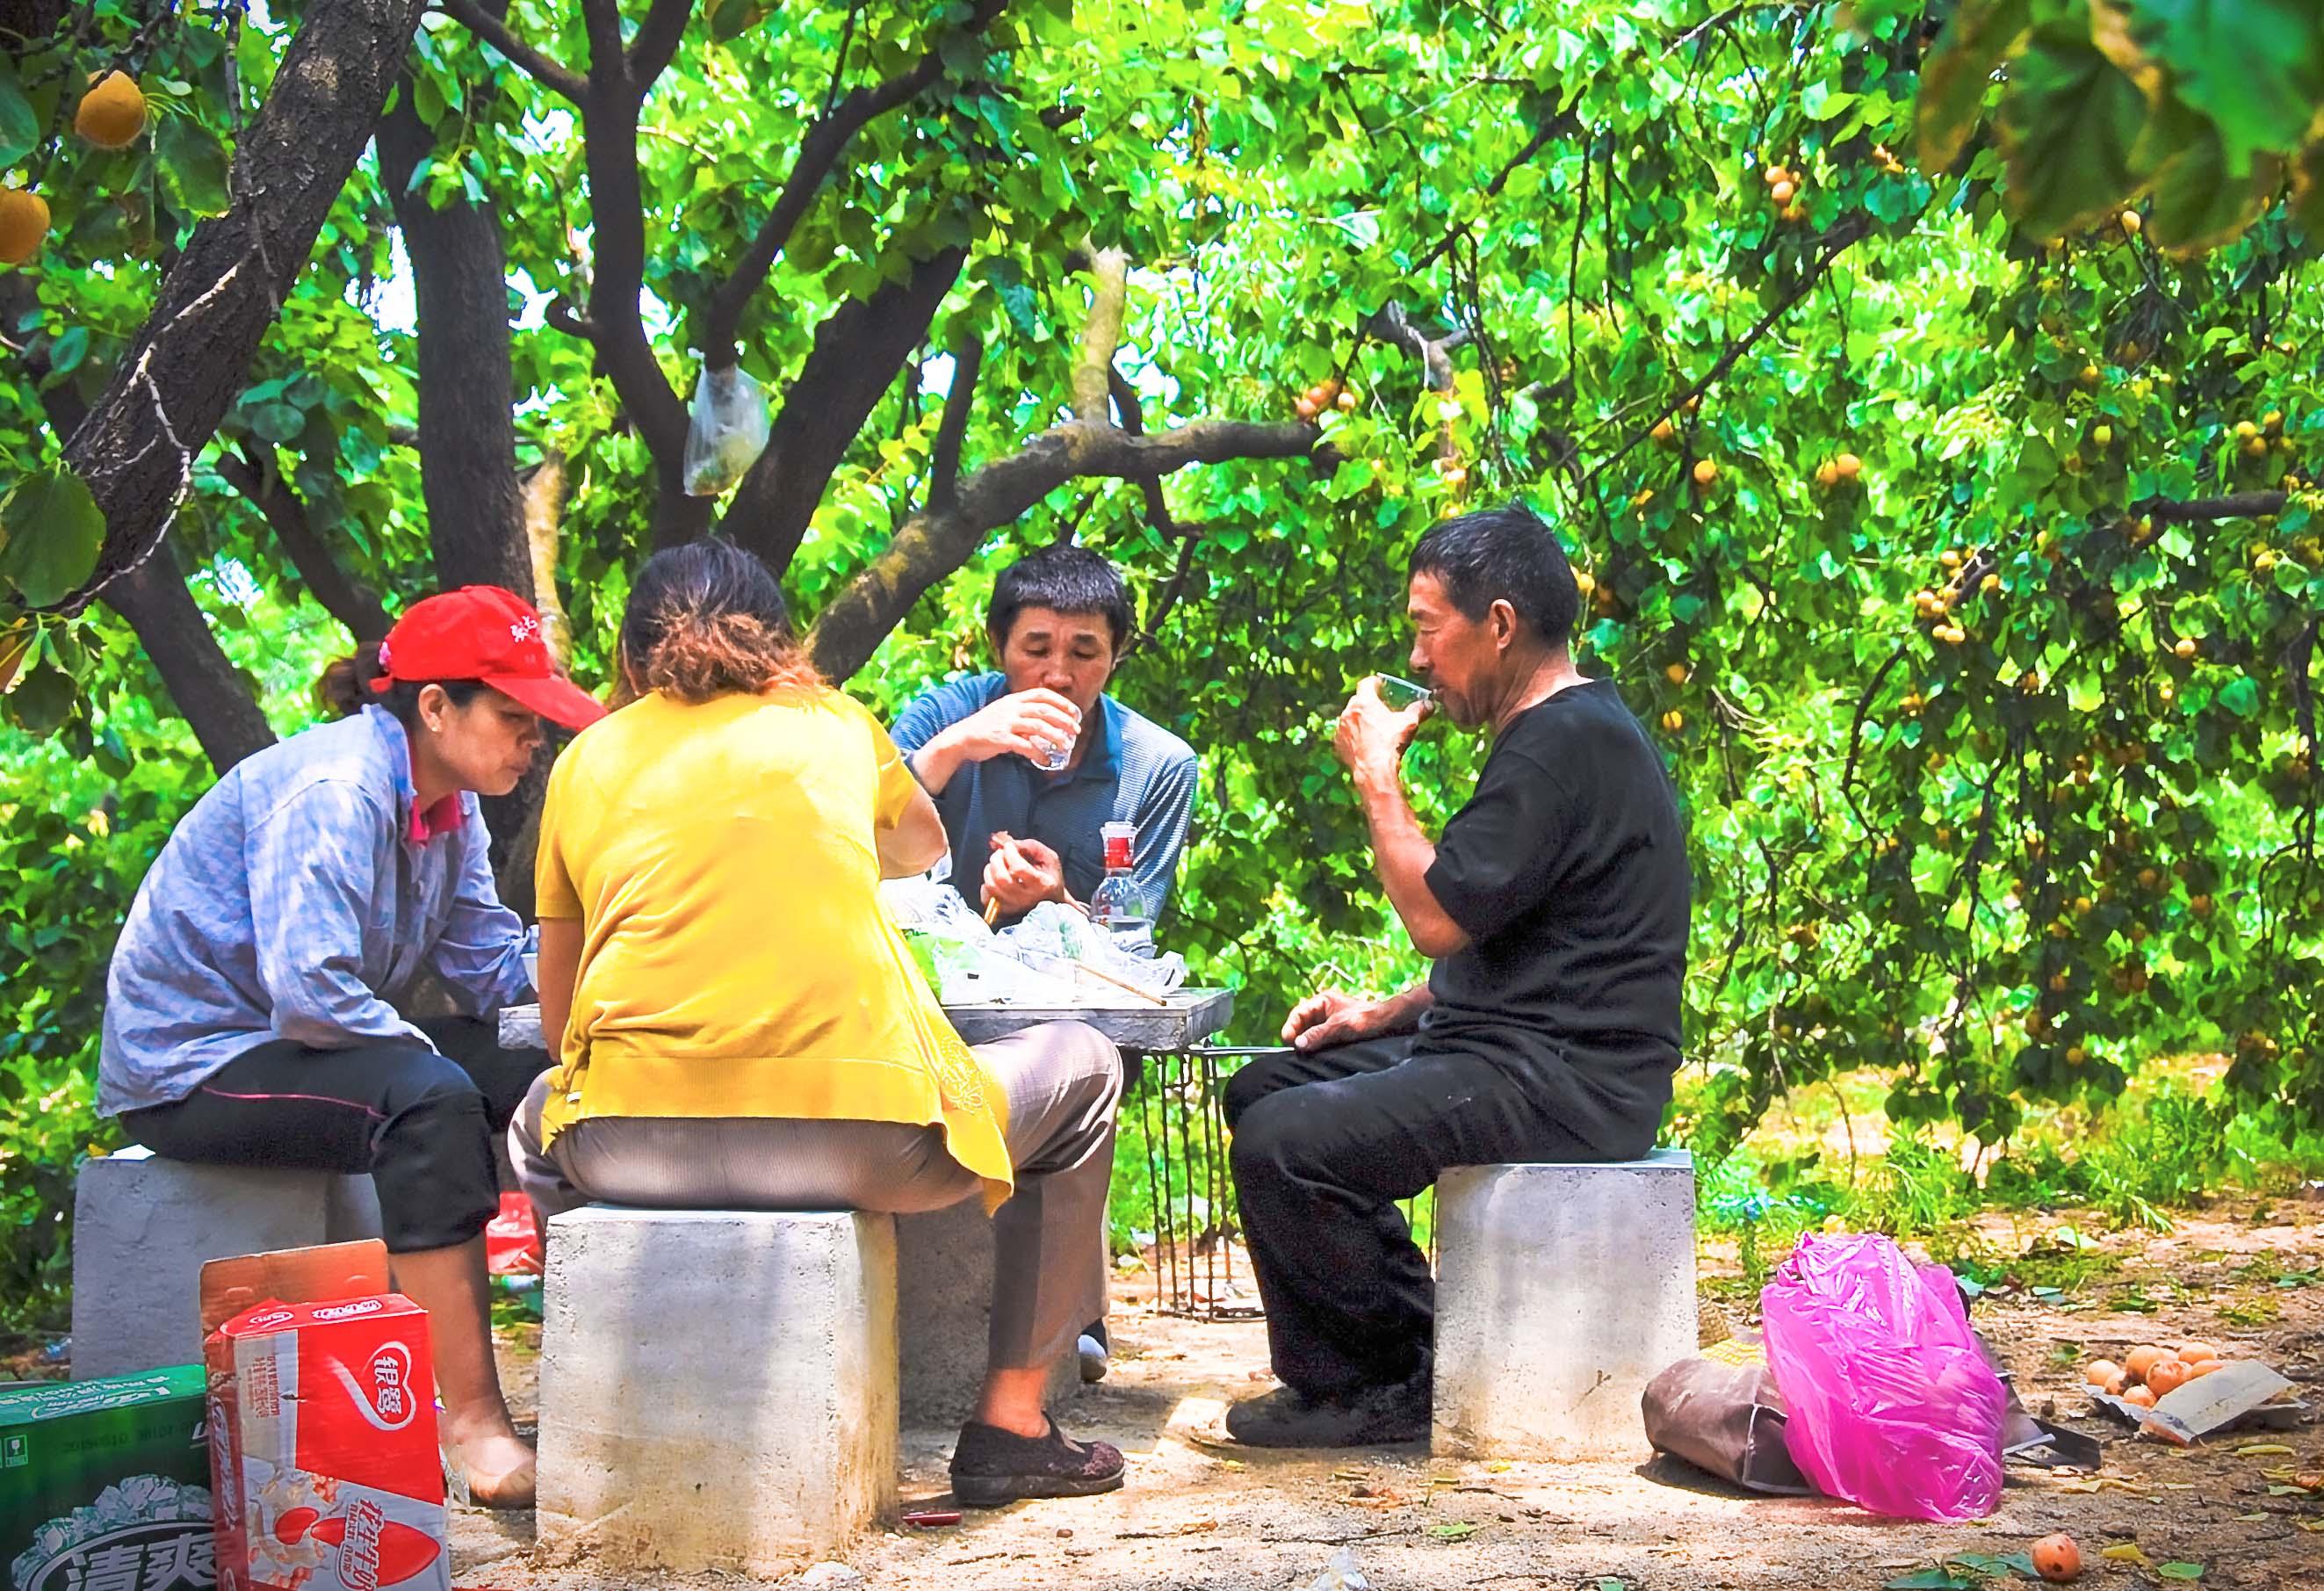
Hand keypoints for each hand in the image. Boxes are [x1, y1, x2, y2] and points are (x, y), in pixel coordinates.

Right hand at [940, 689, 1082, 767]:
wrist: (961, 738)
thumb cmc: (985, 727)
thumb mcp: (1004, 712)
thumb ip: (1023, 712)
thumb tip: (1046, 720)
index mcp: (1013, 699)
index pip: (1042, 694)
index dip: (1061, 702)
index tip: (1075, 712)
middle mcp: (1011, 708)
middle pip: (1044, 710)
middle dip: (1064, 720)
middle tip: (1076, 731)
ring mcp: (1005, 722)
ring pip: (1038, 726)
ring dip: (1055, 736)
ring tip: (1066, 746)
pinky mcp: (1000, 738)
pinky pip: (1025, 745)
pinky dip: (1038, 753)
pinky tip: (1046, 760)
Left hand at [981, 831, 1066, 915]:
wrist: (1053, 901)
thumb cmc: (1050, 877)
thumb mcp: (1049, 858)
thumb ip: (1031, 846)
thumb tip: (1009, 843)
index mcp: (1042, 884)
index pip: (1018, 868)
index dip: (1009, 853)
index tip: (1010, 846)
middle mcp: (1027, 898)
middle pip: (1001, 877)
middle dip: (996, 859)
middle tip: (1000, 853)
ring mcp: (1014, 907)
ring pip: (991, 886)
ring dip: (989, 870)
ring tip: (997, 864)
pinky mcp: (1005, 911)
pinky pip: (987, 897)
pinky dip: (986, 885)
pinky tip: (995, 879)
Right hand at [1282, 988, 1389, 1051]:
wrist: (1388, 1023)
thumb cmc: (1366, 1019)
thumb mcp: (1340, 1027)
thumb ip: (1319, 1034)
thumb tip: (1298, 1044)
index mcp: (1323, 1000)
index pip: (1298, 1012)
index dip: (1291, 1027)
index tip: (1289, 1041)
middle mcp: (1324, 1009)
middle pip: (1301, 1023)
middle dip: (1298, 1036)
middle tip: (1296, 1051)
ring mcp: (1329, 1021)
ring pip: (1309, 1032)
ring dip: (1306, 1042)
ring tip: (1305, 1054)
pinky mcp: (1335, 1032)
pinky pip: (1319, 1039)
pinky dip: (1315, 1046)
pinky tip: (1315, 1054)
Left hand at [1333, 676, 1426, 776]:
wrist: (1374, 770)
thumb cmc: (1390, 743)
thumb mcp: (1409, 724)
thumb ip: (1419, 710)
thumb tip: (1429, 704)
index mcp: (1364, 702)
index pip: (1366, 683)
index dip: (1374, 683)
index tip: (1380, 685)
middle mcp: (1348, 712)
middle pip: (1358, 700)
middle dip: (1368, 702)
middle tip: (1380, 708)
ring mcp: (1342, 728)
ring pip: (1350, 717)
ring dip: (1359, 719)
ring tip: (1373, 727)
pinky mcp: (1338, 743)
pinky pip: (1346, 734)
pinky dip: (1353, 735)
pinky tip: (1364, 742)